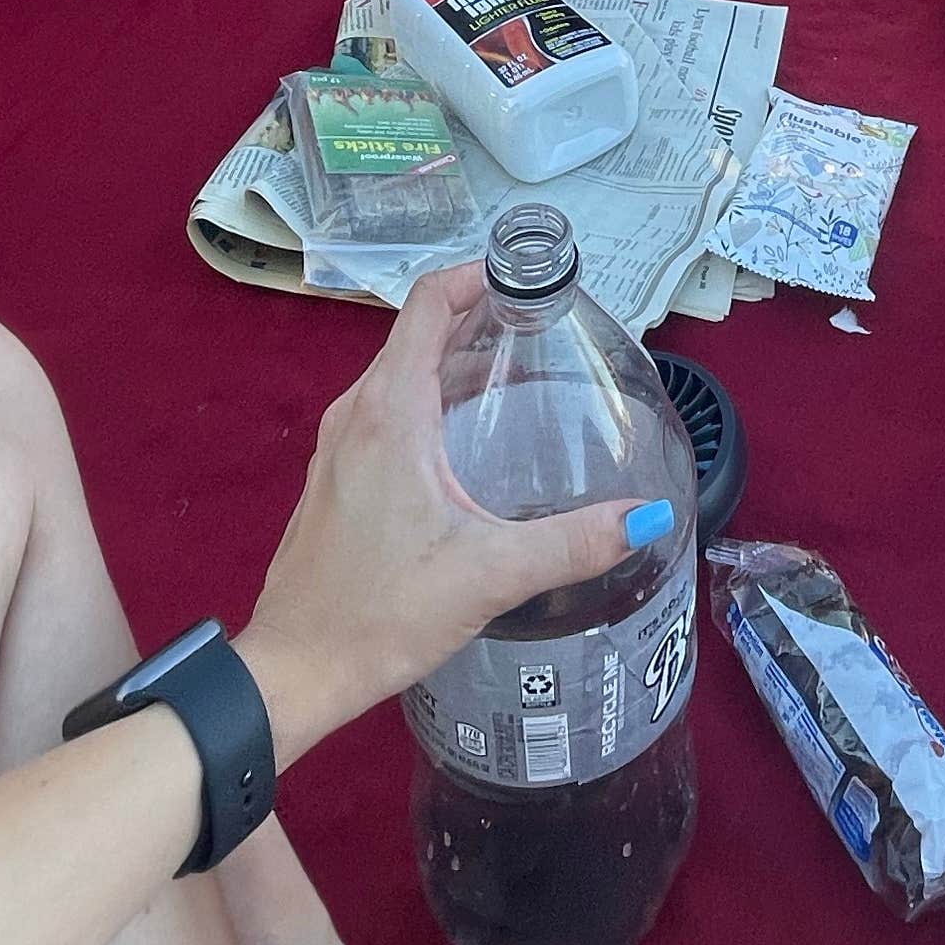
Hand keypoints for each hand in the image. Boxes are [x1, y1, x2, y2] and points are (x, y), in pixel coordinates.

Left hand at [233, 268, 669, 762]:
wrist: (295, 669)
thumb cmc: (381, 612)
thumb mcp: (489, 576)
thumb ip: (573, 543)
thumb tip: (649, 517)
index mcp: (389, 412)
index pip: (428, 303)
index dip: (477, 276)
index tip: (529, 277)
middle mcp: (357, 414)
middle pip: (417, 334)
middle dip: (478, 318)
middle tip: (543, 327)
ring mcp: (339, 447)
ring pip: (399, 375)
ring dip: (452, 362)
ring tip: (515, 376)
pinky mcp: (335, 480)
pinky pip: (385, 413)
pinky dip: (428, 400)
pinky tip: (467, 442)